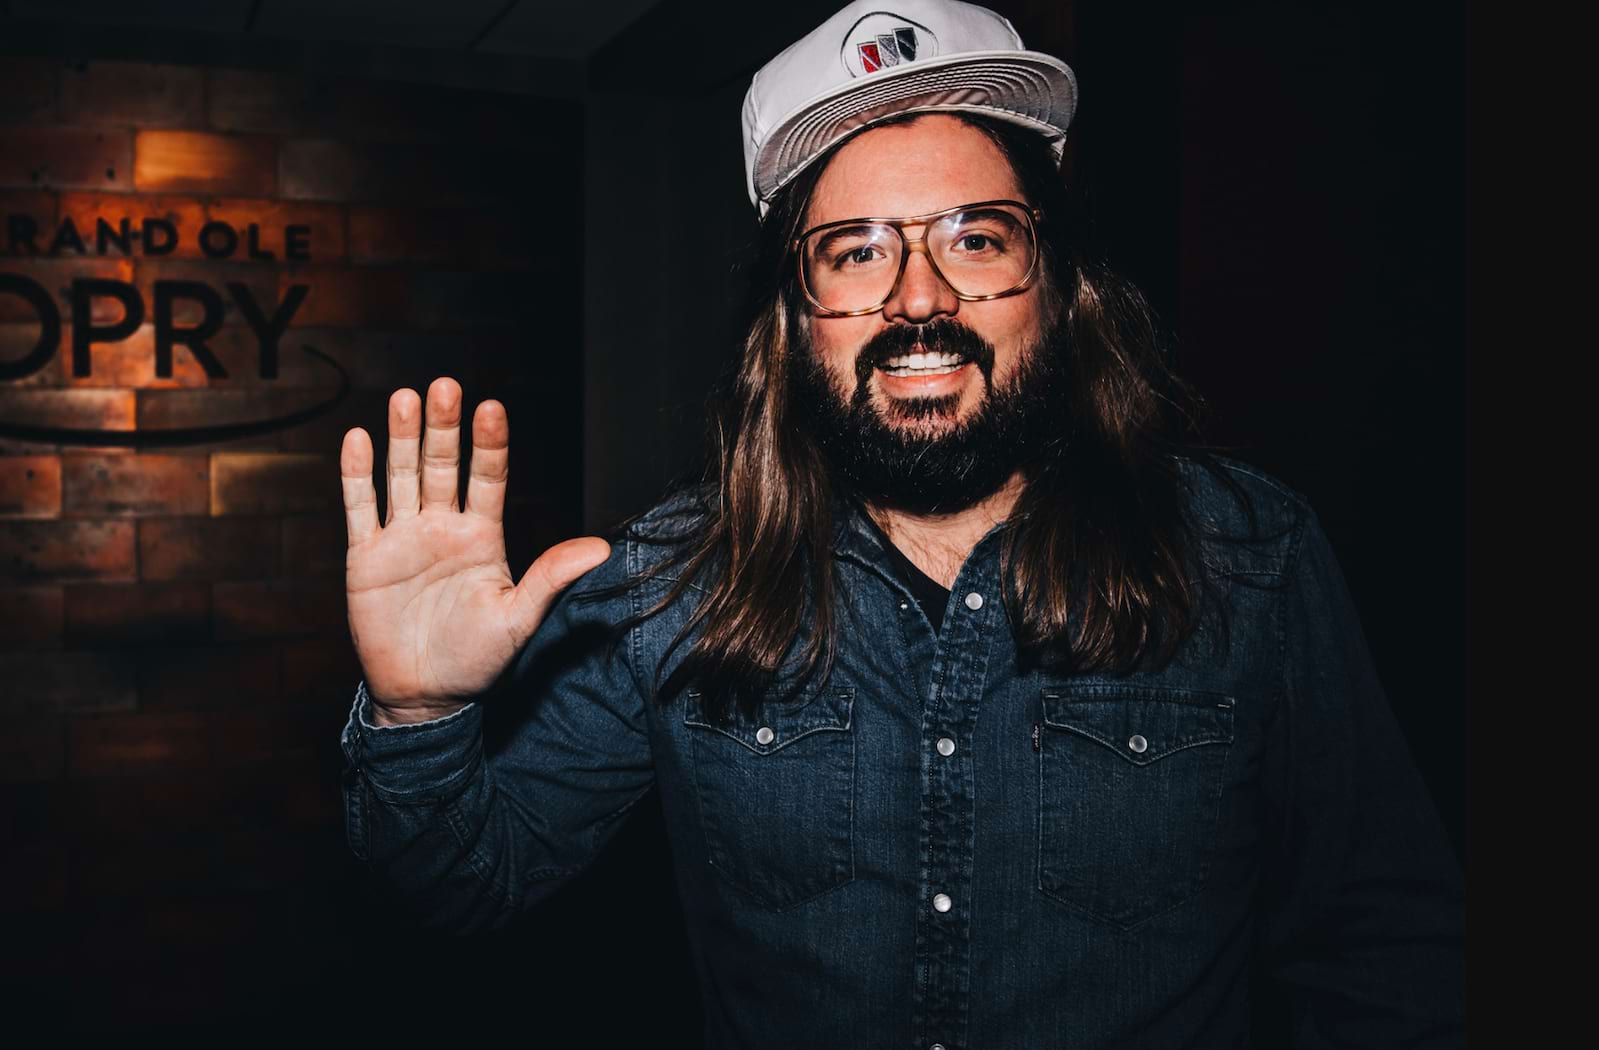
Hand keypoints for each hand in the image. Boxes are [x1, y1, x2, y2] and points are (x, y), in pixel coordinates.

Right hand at [340, 377, 609, 725]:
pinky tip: (359, 439)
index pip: (488, 478)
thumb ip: (551, 578)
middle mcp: (443, 527)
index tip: (492, 408)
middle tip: (445, 386)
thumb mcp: (518, 619)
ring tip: (406, 398)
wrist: (425, 695)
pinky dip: (358, 475)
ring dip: (402, 438)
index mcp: (483, 536)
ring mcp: (403, 537)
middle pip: (442, 466)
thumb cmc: (477, 659)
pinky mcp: (367, 556)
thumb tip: (601, 549)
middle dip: (443, 428)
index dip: (489, 445)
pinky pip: (361, 508)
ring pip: (401, 476)